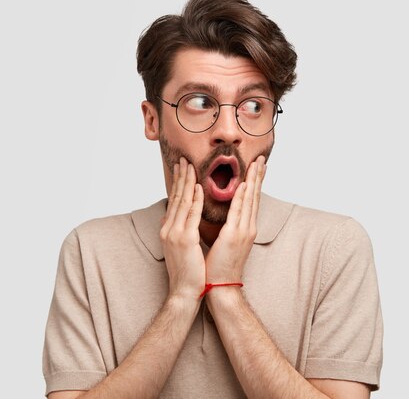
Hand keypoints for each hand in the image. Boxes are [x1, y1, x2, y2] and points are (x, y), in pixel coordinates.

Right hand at [160, 157, 205, 302]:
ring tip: (190, 165)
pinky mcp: (184, 240)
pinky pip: (190, 215)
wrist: (186, 292)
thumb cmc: (189, 272)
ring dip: (186, 181)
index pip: (174, 200)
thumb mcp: (180, 248)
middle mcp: (169, 229)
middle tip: (183, 159)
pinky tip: (198, 187)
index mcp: (169, 230)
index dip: (178, 183)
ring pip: (181, 201)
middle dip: (180, 176)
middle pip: (175, 197)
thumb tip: (174, 218)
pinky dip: (194, 200)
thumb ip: (178, 230)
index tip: (181, 167)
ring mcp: (175, 234)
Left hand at [204, 155, 265, 283]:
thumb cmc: (218, 267)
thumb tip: (220, 216)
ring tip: (257, 164)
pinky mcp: (234, 236)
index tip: (257, 168)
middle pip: (255, 196)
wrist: (220, 287)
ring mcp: (244, 232)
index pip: (251, 200)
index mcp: (245, 229)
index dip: (255, 183)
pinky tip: (245, 184)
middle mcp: (248, 228)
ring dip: (254, 180)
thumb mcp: (223, 242)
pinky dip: (243, 197)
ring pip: (250, 200)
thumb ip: (224, 227)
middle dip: (258, 176)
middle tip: (261, 158)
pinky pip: (239, 212)